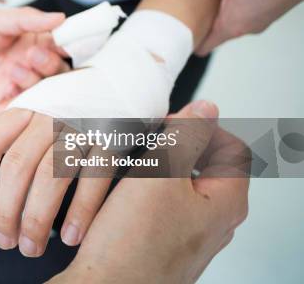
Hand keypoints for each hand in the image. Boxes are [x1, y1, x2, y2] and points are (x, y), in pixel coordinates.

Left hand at [0, 7, 67, 108]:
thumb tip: (61, 18)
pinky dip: (13, 105)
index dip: (67, 48)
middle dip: (48, 66)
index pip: (61, 47)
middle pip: (54, 73)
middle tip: (32, 57)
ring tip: (13, 70)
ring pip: (38, 92)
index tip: (67, 46)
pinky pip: (14, 109)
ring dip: (31, 83)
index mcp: (34, 41)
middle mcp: (29, 63)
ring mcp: (15, 83)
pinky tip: (5, 92)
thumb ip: (29, 20)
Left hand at [0, 18, 177, 256]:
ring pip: (51, 177)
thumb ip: (7, 112)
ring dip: (38, 220)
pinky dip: (81, 211)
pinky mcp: (112, 138)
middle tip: (4, 240)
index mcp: (29, 105)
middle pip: (17, 166)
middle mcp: (51, 114)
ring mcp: (82, 125)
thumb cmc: (77, 93)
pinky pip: (94, 179)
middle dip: (6, 210)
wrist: (128, 72)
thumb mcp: (39, 95)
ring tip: (31, 247)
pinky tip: (72, 236)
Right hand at [50, 101, 249, 283]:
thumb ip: (186, 136)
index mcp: (226, 203)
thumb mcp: (161, 172)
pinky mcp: (166, 246)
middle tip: (149, 142)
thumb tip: (206, 109)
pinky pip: (164, 209)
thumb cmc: (132, 242)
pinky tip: (123, 194)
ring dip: (159, 169)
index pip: (233, 148)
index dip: (203, 128)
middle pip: (208, 166)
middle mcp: (215, 223)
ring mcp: (191, 237)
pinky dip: (147, 194)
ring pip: (182, 187)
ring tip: (132, 166)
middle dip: (178, 147)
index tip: (173, 124)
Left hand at [156, 0, 303, 55]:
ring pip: (227, 19)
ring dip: (213, 9)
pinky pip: (242, 9)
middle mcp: (247, 26)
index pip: (201, 47)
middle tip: (173, 8)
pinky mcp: (270, 4)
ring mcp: (260, 17)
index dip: (183, 41)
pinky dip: (229, 1)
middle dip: (194, 22)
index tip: (165, 33)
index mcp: (234, 24)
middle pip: (212, 33)